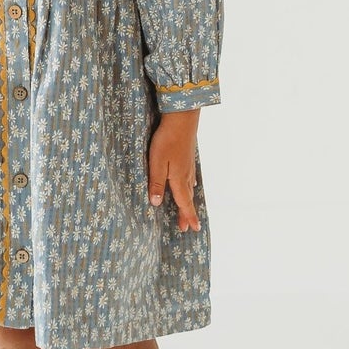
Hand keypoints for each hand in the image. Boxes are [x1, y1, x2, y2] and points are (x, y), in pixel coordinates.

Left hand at [147, 110, 200, 231]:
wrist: (182, 119)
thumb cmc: (166, 140)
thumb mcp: (156, 163)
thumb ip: (156, 183)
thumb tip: (157, 203)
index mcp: (178, 179)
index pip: (184, 202)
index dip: (187, 216)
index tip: (192, 229)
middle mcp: (186, 174)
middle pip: (188, 198)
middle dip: (188, 212)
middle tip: (189, 226)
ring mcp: (189, 165)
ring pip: (190, 187)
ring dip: (189, 199)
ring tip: (188, 208)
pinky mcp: (188, 156)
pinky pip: (190, 176)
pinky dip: (190, 185)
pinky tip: (192, 183)